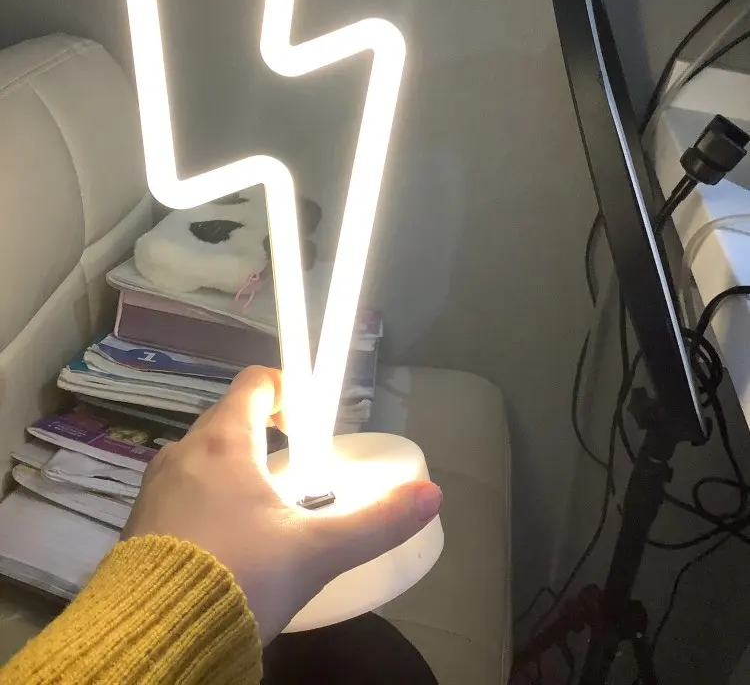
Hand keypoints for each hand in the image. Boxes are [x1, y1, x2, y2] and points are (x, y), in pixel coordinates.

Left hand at [123, 366, 441, 642]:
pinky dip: (205, 500)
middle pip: (229, 418)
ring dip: (233, 469)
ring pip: (202, 457)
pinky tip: (225, 543)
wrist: (155, 637)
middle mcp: (184, 452)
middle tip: (295, 472)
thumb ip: (375, 522)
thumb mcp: (317, 553)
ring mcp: (154, 487)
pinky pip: (179, 492)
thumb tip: (431, 495)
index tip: (307, 422)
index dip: (286, 389)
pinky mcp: (138, 523)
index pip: (255, 382)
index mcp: (225, 441)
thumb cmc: (239, 574)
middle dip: (263, 434)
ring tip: (264, 513)